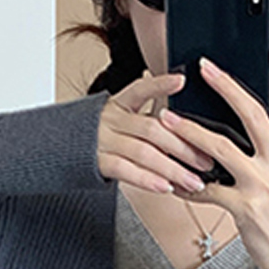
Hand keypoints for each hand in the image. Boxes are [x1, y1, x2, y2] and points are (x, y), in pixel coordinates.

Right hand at [96, 70, 210, 194]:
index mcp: (119, 104)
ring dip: (172, 169)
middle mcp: (110, 119)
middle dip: (183, 146)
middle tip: (206, 161)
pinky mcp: (98, 162)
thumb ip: (147, 121)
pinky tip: (166, 187)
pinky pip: (125, 170)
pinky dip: (148, 179)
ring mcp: (103, 140)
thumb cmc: (103, 140)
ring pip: (143, 152)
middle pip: (152, 129)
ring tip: (194, 182)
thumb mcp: (122, 122)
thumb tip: (187, 130)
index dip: (160, 84)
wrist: (62, 153)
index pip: (140, 90)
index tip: (182, 81)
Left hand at [154, 42, 268, 268]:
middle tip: (205, 68)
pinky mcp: (244, 208)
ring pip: (221, 148)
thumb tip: (252, 123)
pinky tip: (173, 180)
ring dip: (190, 132)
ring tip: (168, 119)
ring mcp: (262, 185)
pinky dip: (187, 184)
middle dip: (226, 87)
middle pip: (253, 115)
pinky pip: (208, 190)